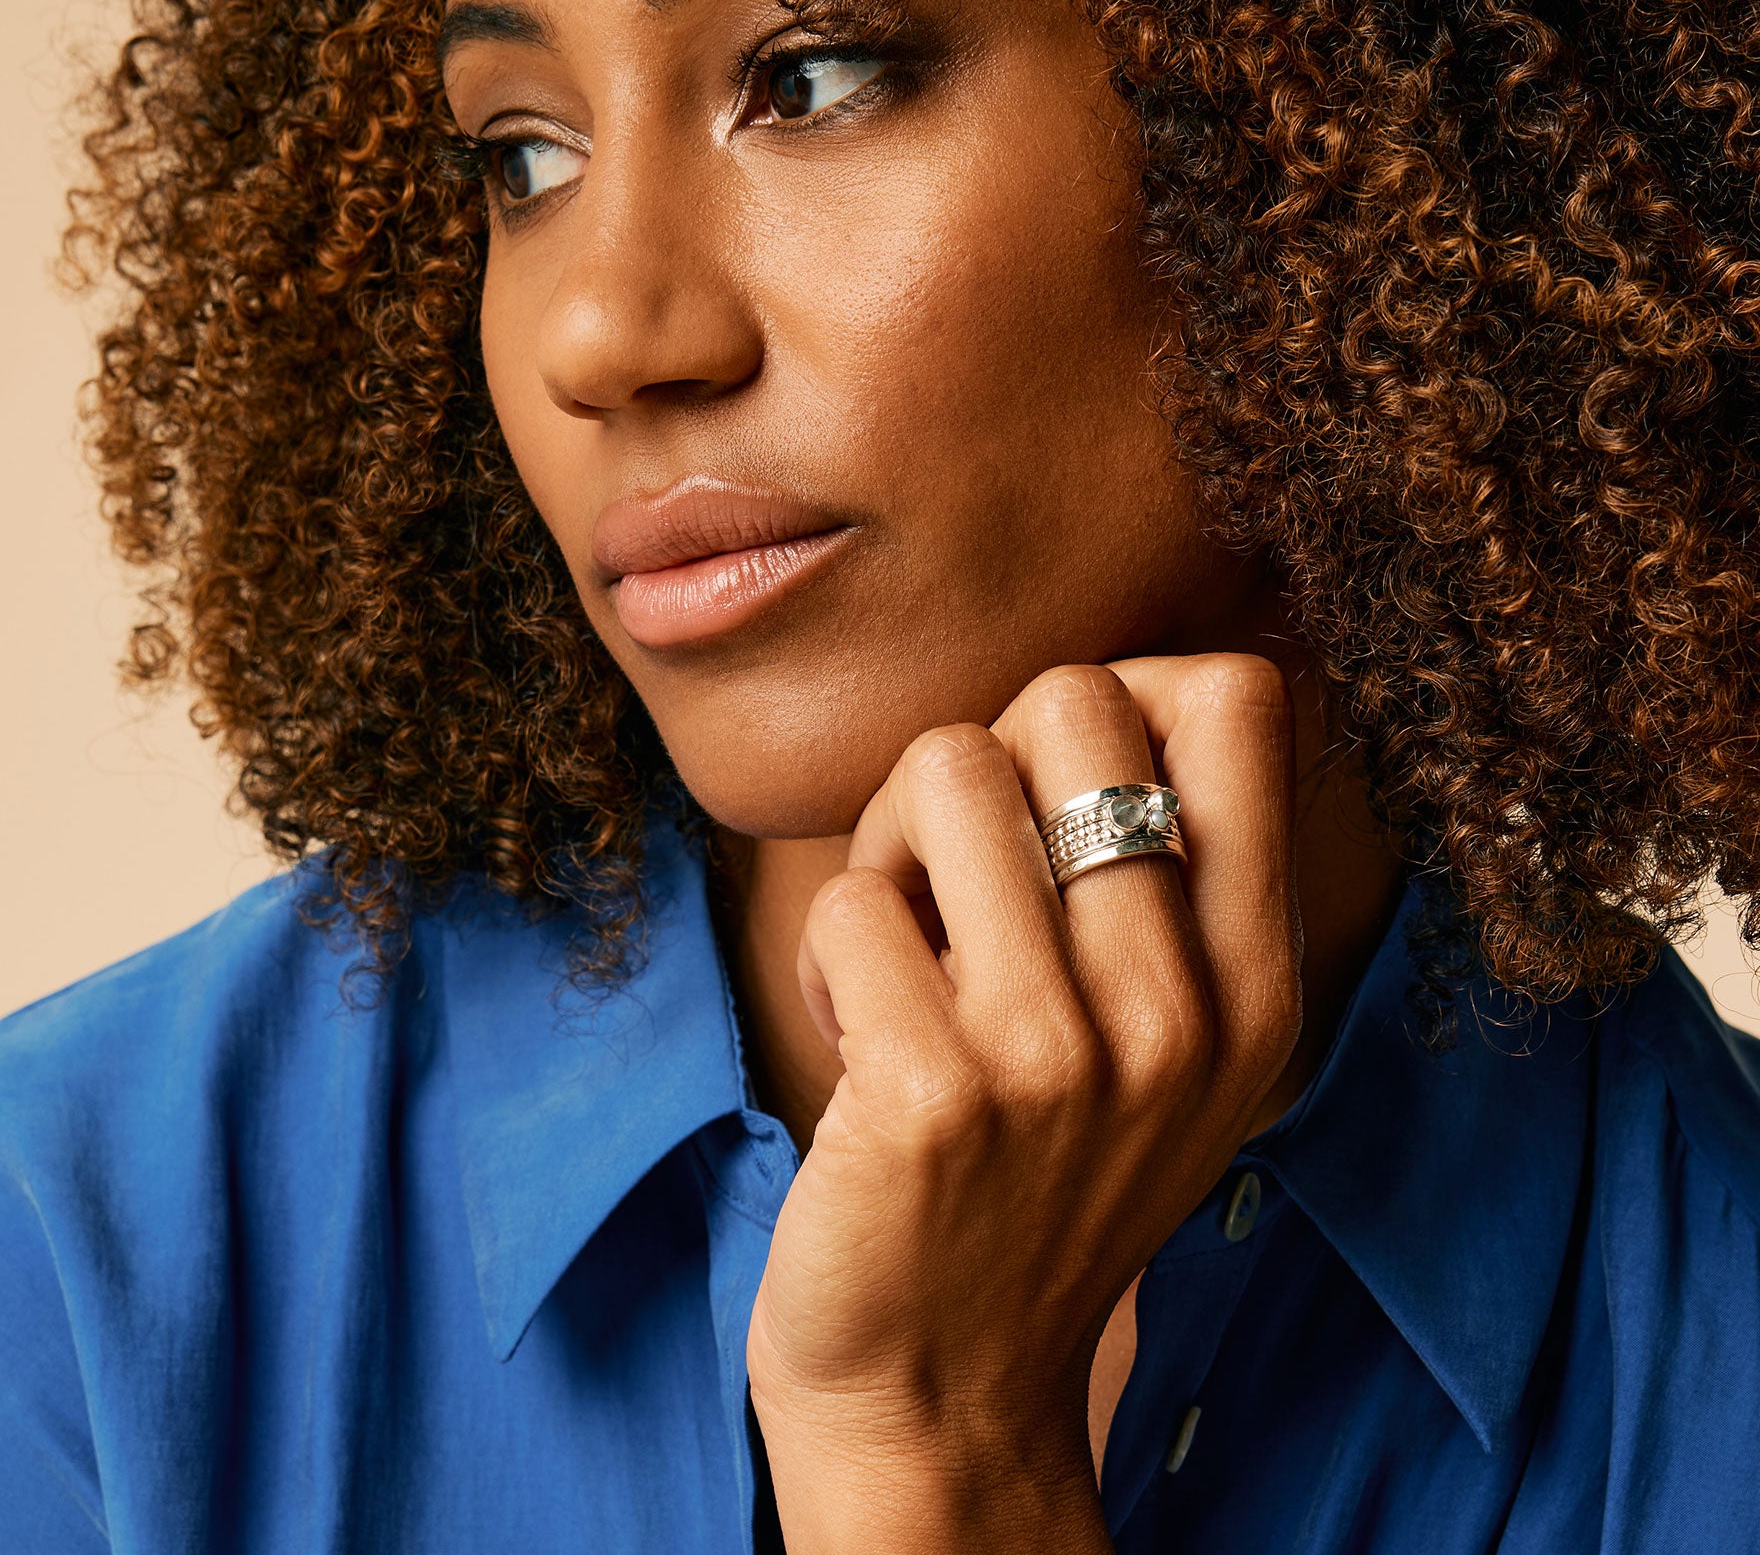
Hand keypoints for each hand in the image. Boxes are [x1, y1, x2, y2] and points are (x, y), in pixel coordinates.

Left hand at [746, 657, 1301, 1553]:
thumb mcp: (1164, 1049)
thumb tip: (1098, 690)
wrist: (949, 1395)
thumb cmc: (1033, 1181)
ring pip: (942, 767)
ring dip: (886, 851)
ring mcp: (1062, 1052)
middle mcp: (1182, 1008)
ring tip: (901, 957)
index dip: (1123, 689)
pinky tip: (858, 1045)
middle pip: (1071, 701)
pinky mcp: (936, 1091)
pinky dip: (829, 955)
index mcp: (1255, 981)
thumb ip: (1164, 884)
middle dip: (980, 758)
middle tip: (951, 875)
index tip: (1053, 782)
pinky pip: (848, 896)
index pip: (1241, 698)